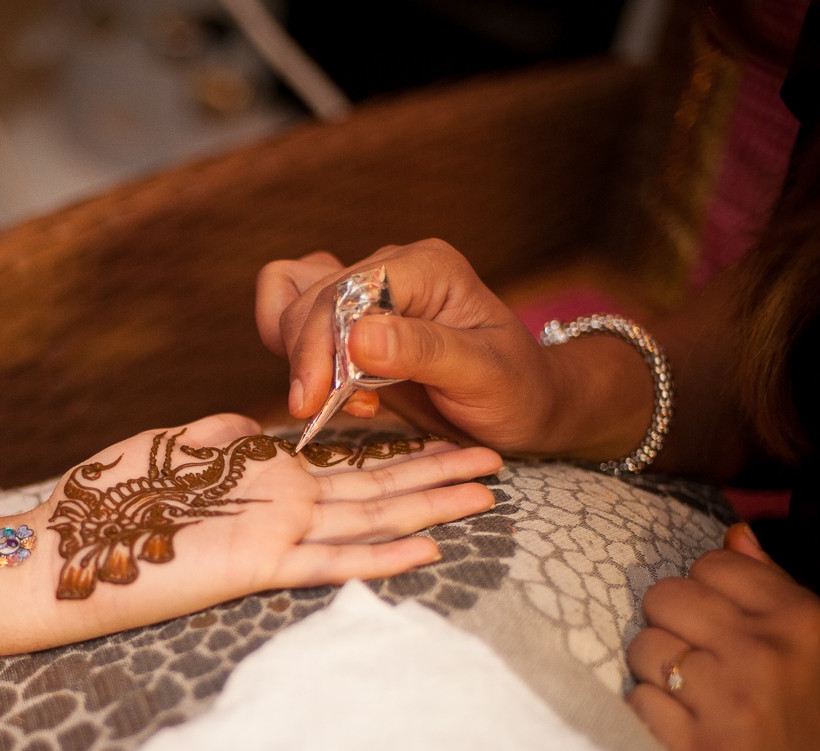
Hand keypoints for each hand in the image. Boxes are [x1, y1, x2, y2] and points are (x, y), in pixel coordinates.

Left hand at [27, 412, 502, 634]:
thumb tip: (256, 422)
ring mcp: (272, 537)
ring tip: (485, 496)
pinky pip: (326, 561)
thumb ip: (224, 436)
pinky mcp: (254, 565)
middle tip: (497, 465)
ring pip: (366, 521)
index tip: (445, 439)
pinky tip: (424, 548)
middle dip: (437, 478)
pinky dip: (376, 556)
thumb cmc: (105, 500)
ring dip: (427, 509)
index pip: (348, 467)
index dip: (399, 454)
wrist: (60, 553)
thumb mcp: (175, 448)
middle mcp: (280, 510)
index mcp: (266, 481)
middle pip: (376, 491)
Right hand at [256, 240, 562, 452]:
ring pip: (292, 302)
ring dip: (298, 356)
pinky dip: (293, 350)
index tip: (311, 403)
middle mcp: (391, 267)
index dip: (319, 345)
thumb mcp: (484, 375)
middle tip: (320, 414)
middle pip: (311, 298)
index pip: (346, 291)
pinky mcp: (351, 316)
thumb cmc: (517, 390)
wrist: (527, 402)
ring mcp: (368, 289)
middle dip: (307, 359)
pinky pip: (293, 311)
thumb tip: (357, 337)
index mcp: (426, 267)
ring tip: (333, 402)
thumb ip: (423, 352)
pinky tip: (327, 389)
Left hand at [626, 523, 819, 750]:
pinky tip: (682, 726)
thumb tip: (733, 534)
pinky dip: (650, 711)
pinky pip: (638, 699)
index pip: (713, 564)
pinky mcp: (698, 749)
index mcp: (802, 621)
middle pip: (665, 597)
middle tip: (690, 655)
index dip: (702, 590)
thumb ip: (775, 588)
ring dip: (655, 669)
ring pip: (644, 647)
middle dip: (668, 623)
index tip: (712, 619)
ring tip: (689, 694)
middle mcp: (763, 652)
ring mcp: (729, 701)